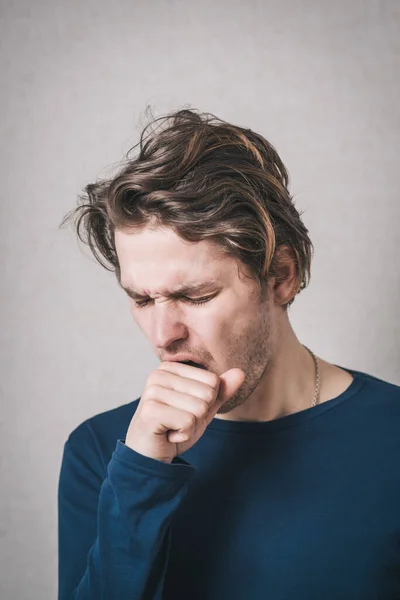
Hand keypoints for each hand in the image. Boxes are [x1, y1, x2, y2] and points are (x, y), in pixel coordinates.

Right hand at [125, 361, 245, 462]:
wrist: (150, 456)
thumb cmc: (174, 429)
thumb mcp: (203, 409)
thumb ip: (220, 391)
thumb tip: (240, 372)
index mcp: (171, 368)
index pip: (212, 381)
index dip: (206, 403)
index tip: (185, 411)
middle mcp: (159, 374)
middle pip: (207, 393)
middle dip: (199, 415)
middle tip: (178, 422)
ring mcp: (152, 391)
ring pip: (199, 408)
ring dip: (190, 426)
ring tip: (172, 427)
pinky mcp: (151, 411)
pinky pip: (188, 422)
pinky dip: (183, 434)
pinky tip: (168, 434)